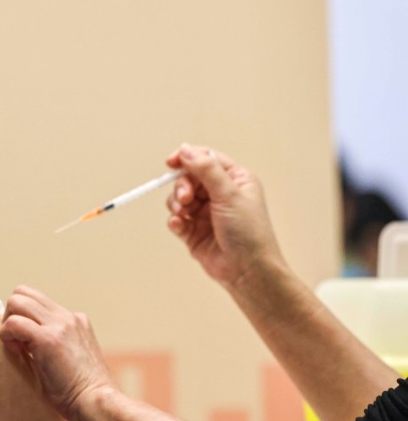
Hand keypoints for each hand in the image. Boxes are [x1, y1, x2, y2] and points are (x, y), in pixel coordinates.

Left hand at [0, 286, 114, 420]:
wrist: (98, 403)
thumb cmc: (84, 393)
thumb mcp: (74, 359)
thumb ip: (57, 345)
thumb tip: (27, 344)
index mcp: (76, 320)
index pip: (38, 301)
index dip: (24, 317)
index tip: (23, 341)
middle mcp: (68, 317)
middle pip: (23, 293)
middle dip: (11, 314)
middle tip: (14, 341)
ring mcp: (59, 325)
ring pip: (16, 301)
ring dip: (7, 323)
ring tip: (15, 347)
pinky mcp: (48, 339)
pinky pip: (13, 323)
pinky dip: (6, 335)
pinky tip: (16, 352)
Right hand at [166, 144, 284, 288]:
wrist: (247, 271)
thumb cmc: (249, 233)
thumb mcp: (229, 194)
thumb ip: (206, 170)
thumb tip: (186, 149)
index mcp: (235, 180)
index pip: (206, 159)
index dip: (187, 158)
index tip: (171, 162)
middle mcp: (220, 194)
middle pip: (189, 178)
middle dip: (182, 186)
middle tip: (185, 198)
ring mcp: (206, 213)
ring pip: (179, 198)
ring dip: (176, 203)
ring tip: (182, 213)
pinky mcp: (194, 231)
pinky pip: (176, 219)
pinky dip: (175, 220)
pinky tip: (179, 225)